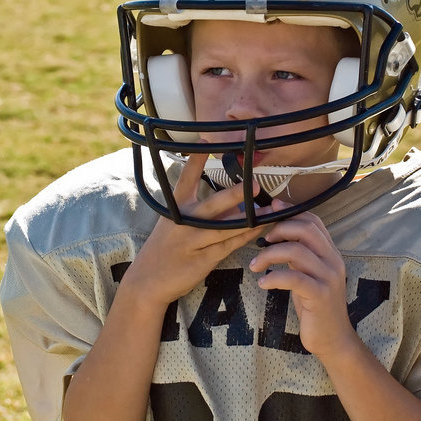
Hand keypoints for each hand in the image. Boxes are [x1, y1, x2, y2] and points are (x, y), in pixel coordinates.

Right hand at [121, 153, 263, 307]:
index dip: (195, 161)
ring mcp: (193, 242)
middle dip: (234, 195)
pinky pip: (229, 245)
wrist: (148, 280)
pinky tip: (261, 228)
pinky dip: (246, 236)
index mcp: (176, 208)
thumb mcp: (176, 223)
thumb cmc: (166, 247)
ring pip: (226, 228)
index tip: (206, 141)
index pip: (186, 180)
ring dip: (250, 218)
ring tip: (271, 208)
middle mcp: (184, 222)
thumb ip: (202, 211)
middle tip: (256, 184)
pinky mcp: (203, 259)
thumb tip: (235, 200)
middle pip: (212, 205)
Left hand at [248, 200, 355, 357]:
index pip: (313, 222)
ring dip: (270, 254)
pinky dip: (274, 277)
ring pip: (297, 252)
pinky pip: (294, 278)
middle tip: (261, 241)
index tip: (270, 211)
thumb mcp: (308, 275)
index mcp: (330, 253)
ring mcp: (328, 278)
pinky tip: (263, 283)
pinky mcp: (320, 295)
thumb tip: (278, 232)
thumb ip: (299, 255)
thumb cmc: (315, 306)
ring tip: (255, 265)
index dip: (291, 212)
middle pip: (306, 230)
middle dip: (279, 229)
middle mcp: (333, 261)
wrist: (333, 339)